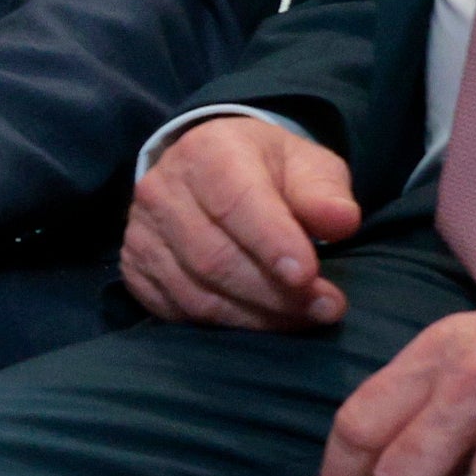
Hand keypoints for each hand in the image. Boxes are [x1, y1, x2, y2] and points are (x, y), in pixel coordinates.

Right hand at [127, 115, 360, 330]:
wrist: (209, 170)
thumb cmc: (268, 170)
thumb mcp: (306, 166)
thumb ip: (325, 193)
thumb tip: (342, 222)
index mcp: (209, 151)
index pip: (235, 203)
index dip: (272, 244)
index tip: (308, 276)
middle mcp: (161, 189)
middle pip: (214, 257)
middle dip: (274, 292)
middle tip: (325, 308)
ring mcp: (141, 232)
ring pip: (195, 291)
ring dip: (254, 315)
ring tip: (300, 319)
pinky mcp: (134, 267)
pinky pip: (175, 309)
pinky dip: (222, 324)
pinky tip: (259, 320)